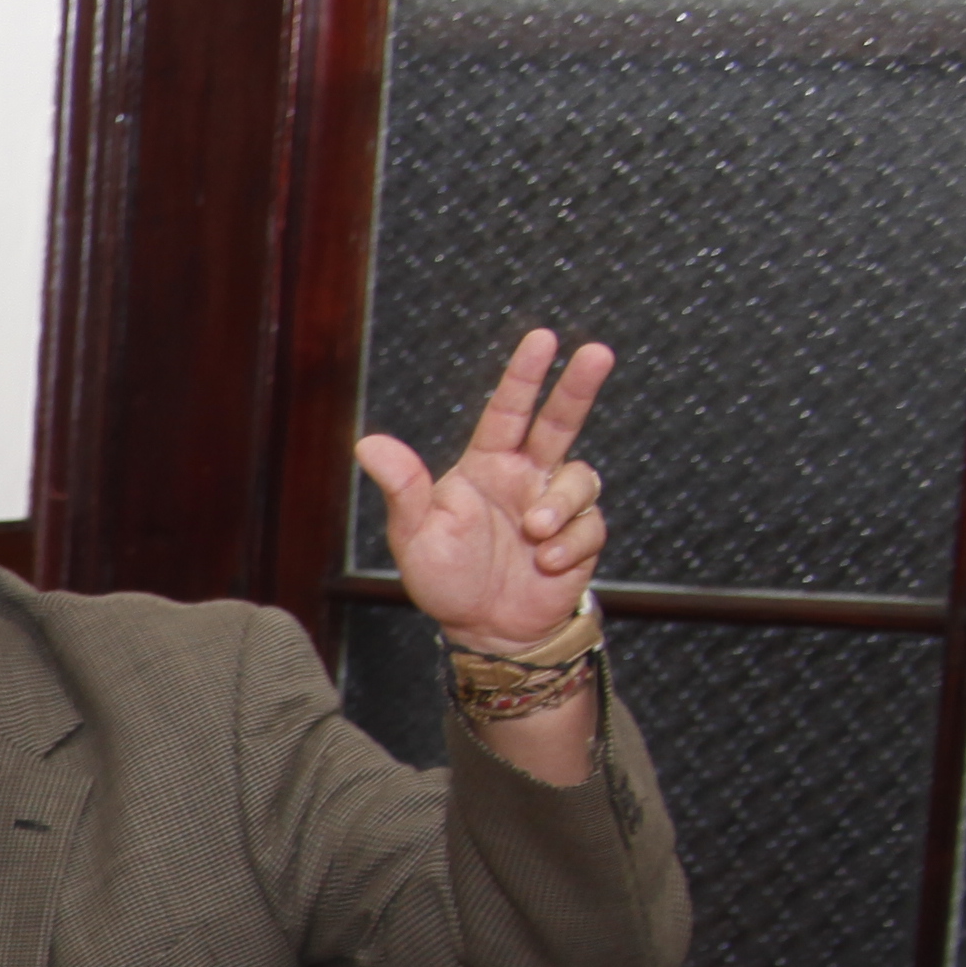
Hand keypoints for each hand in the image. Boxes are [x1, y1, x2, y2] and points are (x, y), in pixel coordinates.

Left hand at [359, 328, 611, 654]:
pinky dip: (570, 544)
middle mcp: (526, 477)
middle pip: (560, 421)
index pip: (508, 411)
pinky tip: (546, 563)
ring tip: (534, 535)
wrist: (485, 629)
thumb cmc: (445, 577)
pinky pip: (590, 525)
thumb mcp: (415, 534)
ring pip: (580, 479)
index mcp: (486, 466)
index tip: (542, 337)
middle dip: (578, 386)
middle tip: (598, 352)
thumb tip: (367, 443)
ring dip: (560, 506)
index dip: (525, 375)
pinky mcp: (580, 537)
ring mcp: (556, 505)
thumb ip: (403, 488)